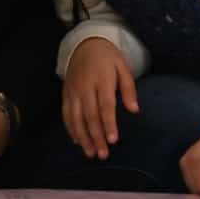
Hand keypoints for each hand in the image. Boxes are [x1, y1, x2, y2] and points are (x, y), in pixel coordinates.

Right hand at [62, 37, 138, 158]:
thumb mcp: (123, 67)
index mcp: (102, 79)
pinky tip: (78, 141)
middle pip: (90, 115)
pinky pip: (66, 114)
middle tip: (103, 154)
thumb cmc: (108, 57)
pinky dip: (71, 129)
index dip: (109, 124)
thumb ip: (129, 88)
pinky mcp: (65, 94)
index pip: (105, 105)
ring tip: (90, 153)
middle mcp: (85, 86)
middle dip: (96, 136)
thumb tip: (134, 110)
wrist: (84, 44)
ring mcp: (73, 91)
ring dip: (83, 137)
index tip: (113, 140)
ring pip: (76, 118)